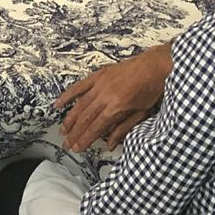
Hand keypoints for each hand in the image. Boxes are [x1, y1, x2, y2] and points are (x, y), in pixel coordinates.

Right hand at [54, 45, 171, 151]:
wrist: (156, 65)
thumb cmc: (152, 89)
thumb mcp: (141, 113)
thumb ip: (123, 129)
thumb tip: (110, 145)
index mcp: (116, 107)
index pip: (95, 128)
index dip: (85, 140)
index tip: (77, 149)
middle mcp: (105, 96)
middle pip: (85, 119)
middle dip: (74, 134)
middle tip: (67, 144)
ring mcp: (100, 84)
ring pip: (79, 105)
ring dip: (69, 119)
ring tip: (62, 131)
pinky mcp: (99, 75)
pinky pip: (79, 86)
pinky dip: (68, 95)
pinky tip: (58, 104)